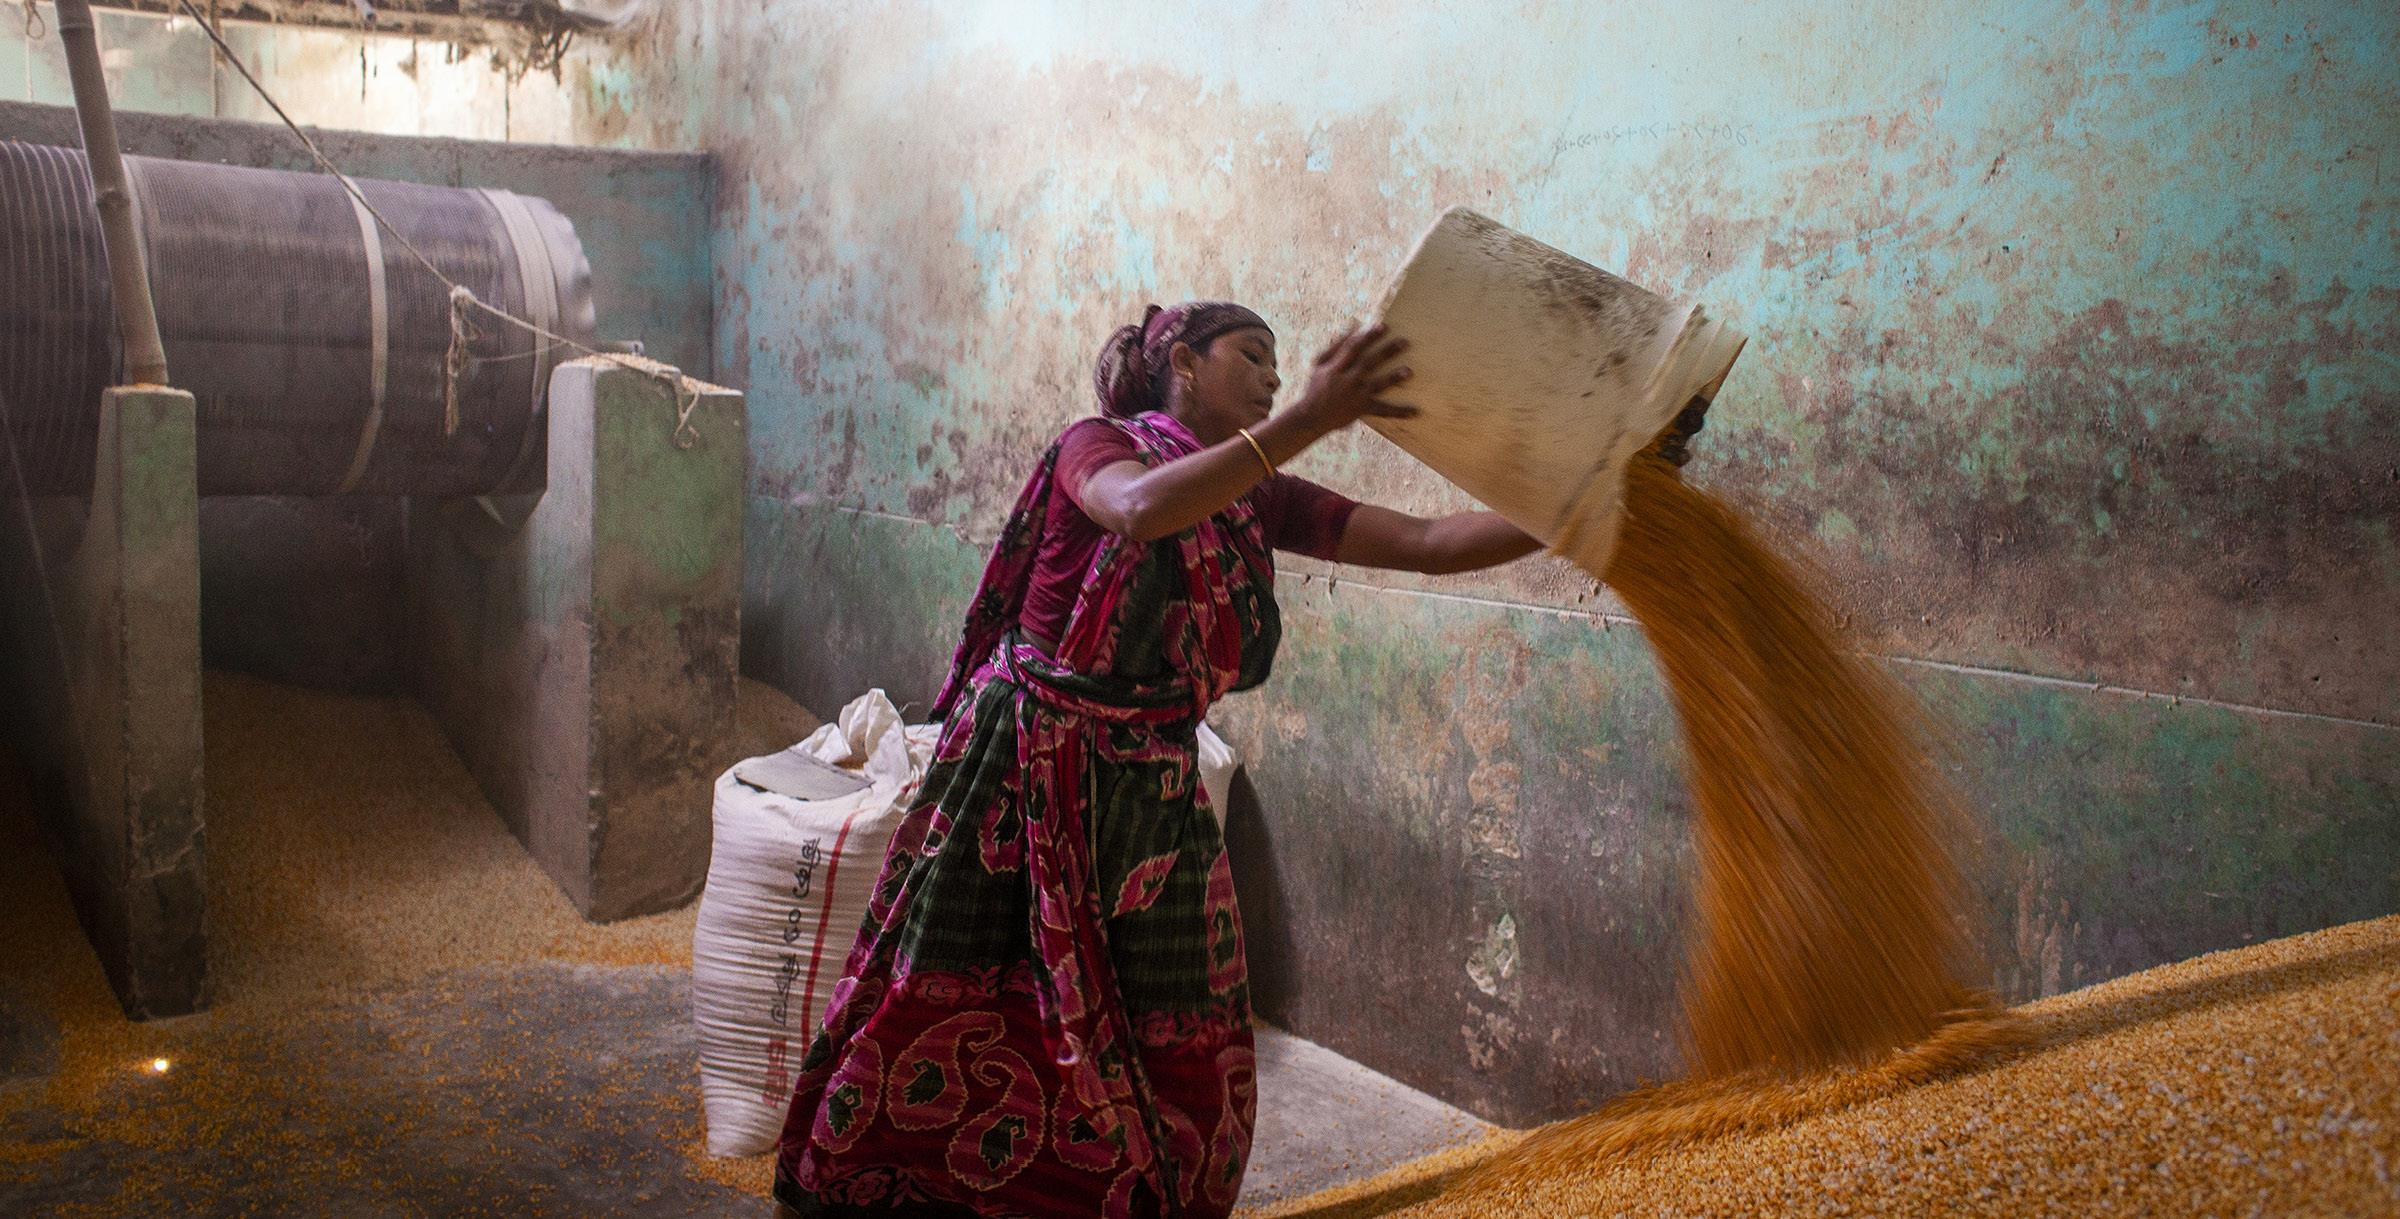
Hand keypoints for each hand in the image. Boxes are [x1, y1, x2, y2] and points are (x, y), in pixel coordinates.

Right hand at [1283, 322, 1418, 437]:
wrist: (1312, 417)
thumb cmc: (1317, 385)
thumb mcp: (1320, 364)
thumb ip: (1336, 345)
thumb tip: (1353, 325)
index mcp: (1335, 368)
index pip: (1352, 348)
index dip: (1367, 336)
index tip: (1382, 326)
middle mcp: (1347, 380)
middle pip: (1369, 363)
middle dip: (1386, 352)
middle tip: (1405, 342)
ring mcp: (1356, 396)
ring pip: (1377, 385)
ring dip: (1393, 378)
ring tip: (1409, 371)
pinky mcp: (1363, 409)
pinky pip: (1383, 411)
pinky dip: (1399, 411)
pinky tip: (1416, 411)